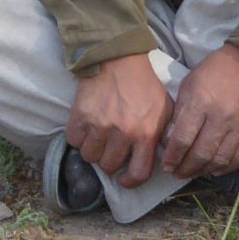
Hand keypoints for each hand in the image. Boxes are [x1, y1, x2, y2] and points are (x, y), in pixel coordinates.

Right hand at [66, 54, 173, 189]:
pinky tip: (87, 127)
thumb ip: (163, 134)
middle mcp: (122, 133)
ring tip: (98, 138)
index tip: (124, 179)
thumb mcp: (164, 108)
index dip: (130, 181)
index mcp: (145, 133)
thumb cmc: (144, 84)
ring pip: (90, 157)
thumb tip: (160, 157)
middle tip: (111, 149)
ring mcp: (99, 126)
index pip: (137, 173)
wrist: (118, 58)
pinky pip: (74, 141)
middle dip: (110, 161)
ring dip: (93, 150)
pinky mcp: (80, 116)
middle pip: (109, 167)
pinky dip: (78, 138)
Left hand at [160, 45, 238, 178]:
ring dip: (203, 171)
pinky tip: (216, 170)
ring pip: (220, 160)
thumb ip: (179, 113)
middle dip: (185, 169)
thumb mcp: (188, 85)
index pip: (182, 139)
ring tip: (193, 173)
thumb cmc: (213, 72)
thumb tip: (169, 140)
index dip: (172, 157)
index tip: (166, 165)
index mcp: (200, 103)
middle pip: (200, 154)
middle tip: (177, 173)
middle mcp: (220, 117)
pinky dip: (227, 168)